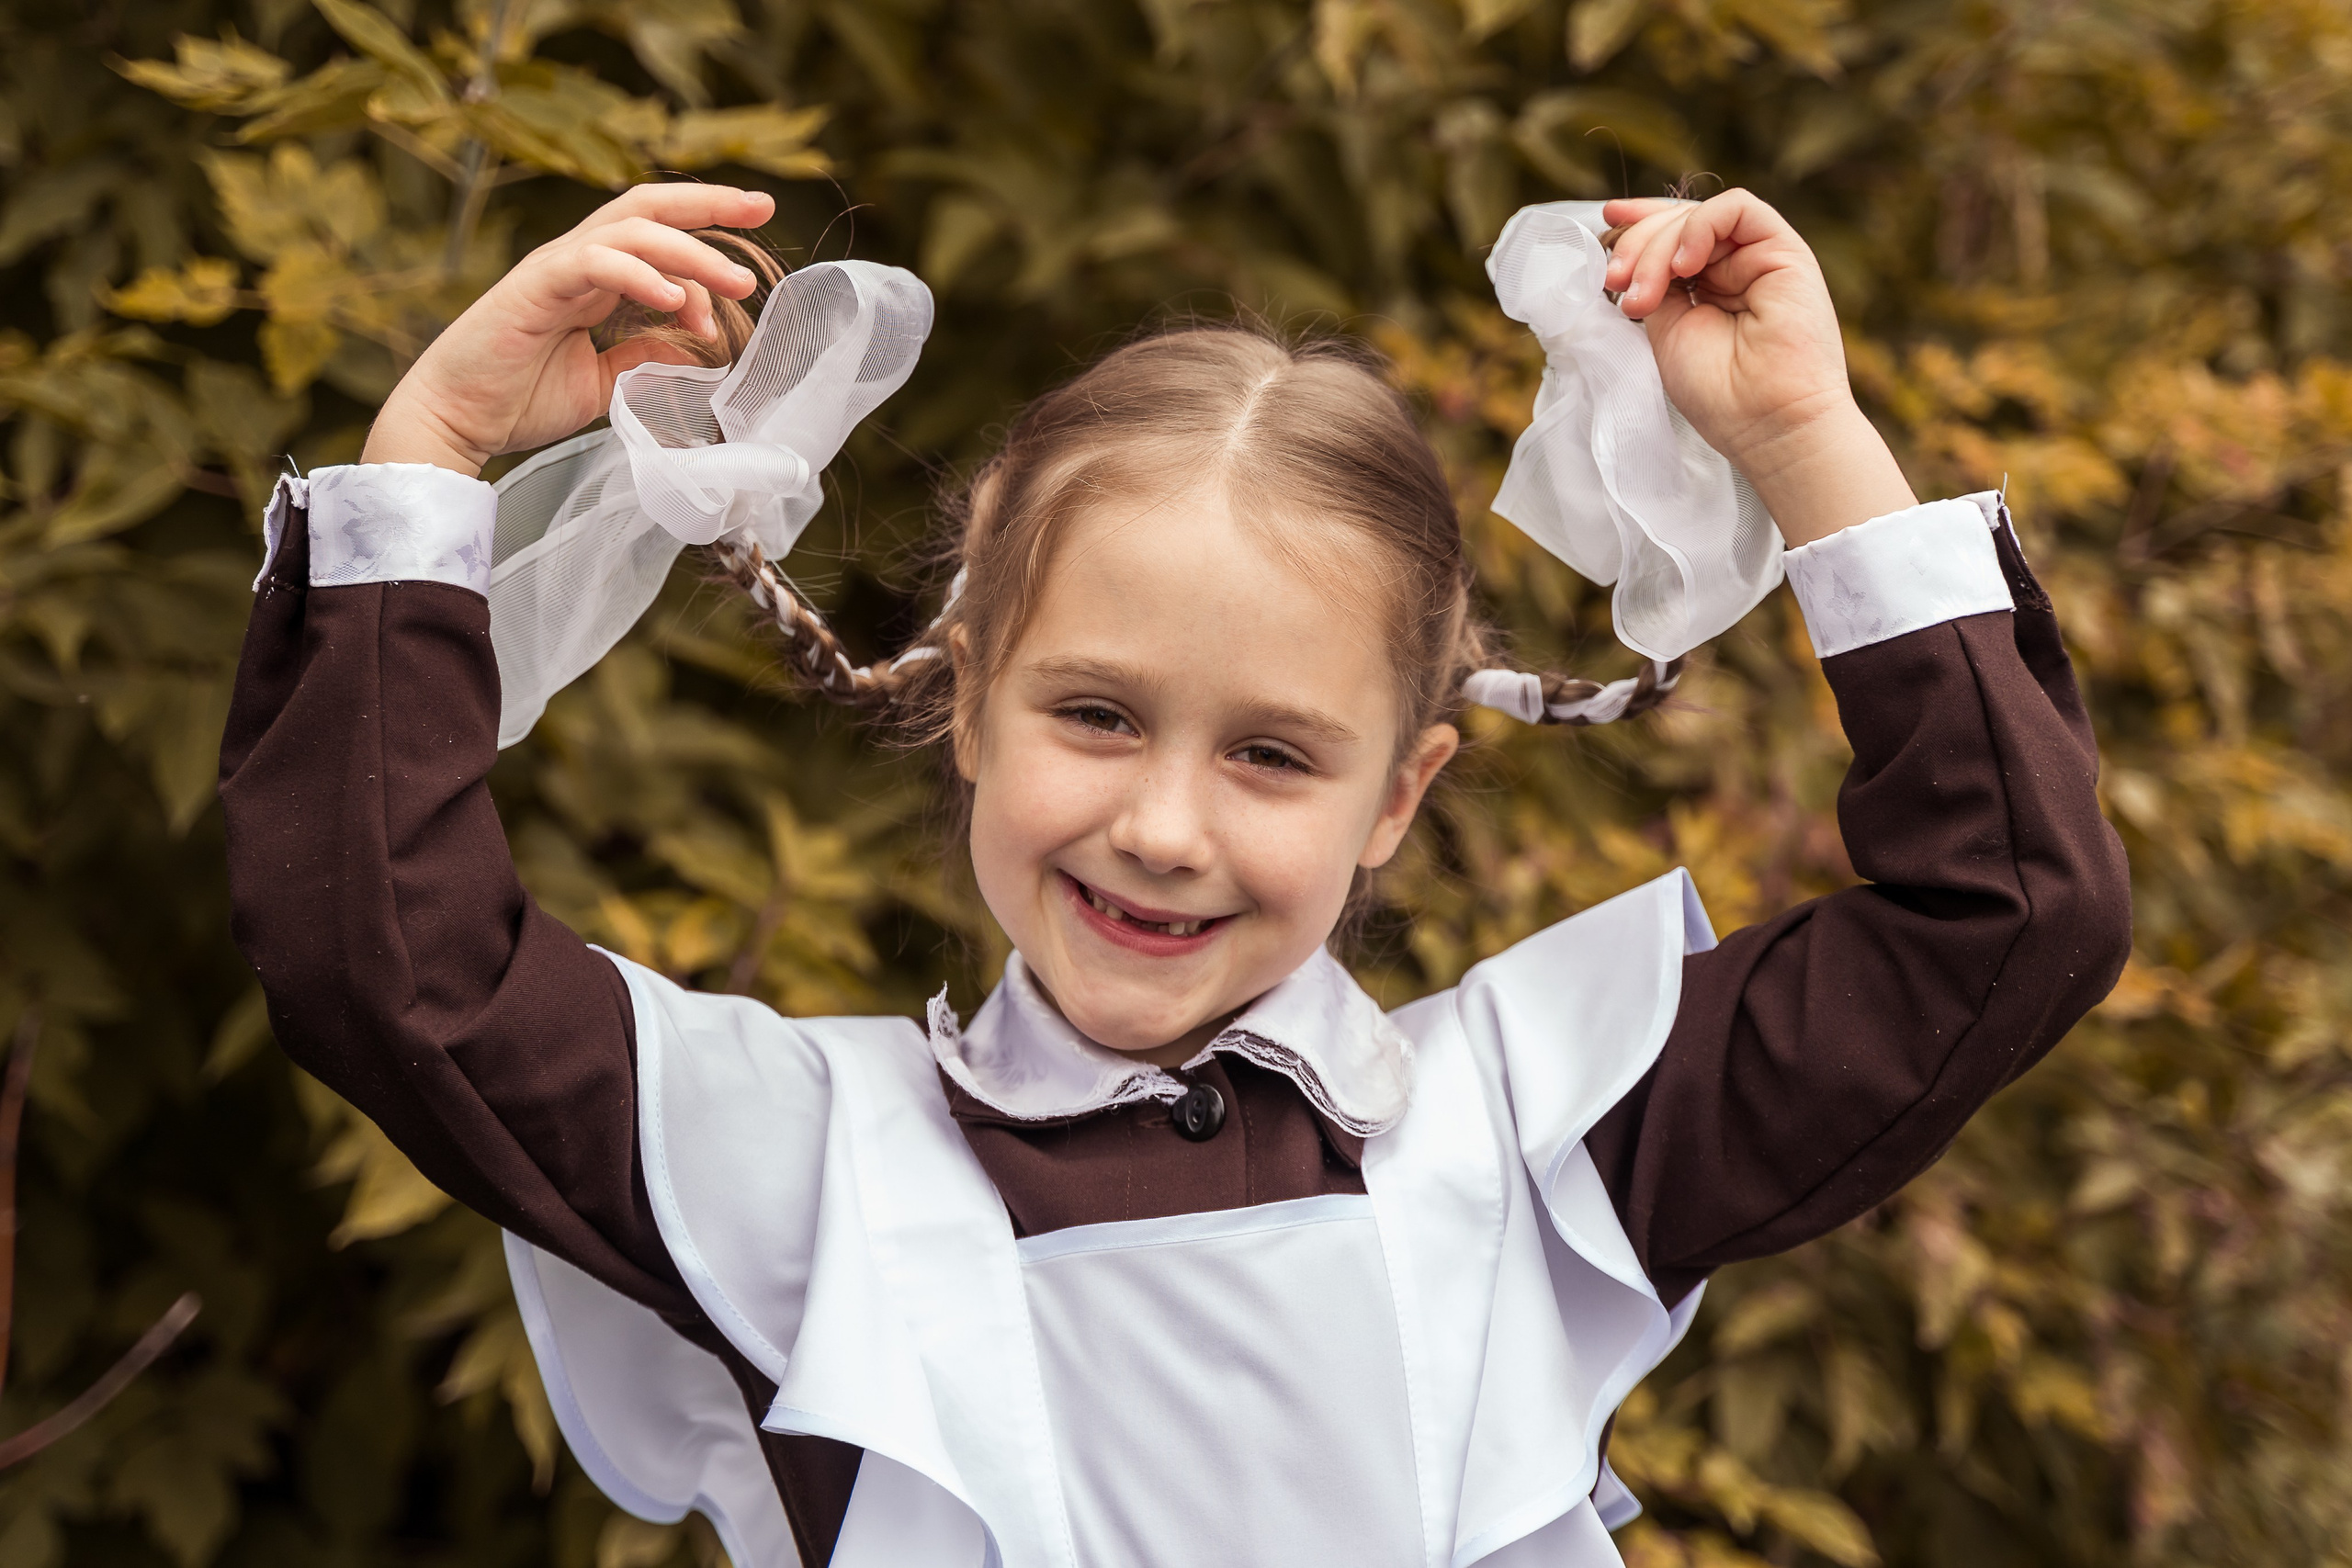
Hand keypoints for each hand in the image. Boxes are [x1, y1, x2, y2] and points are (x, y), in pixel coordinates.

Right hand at [362, 184, 777, 475]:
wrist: (456, 420)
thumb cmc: (517, 399)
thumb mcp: (602, 379)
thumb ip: (643, 355)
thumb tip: (694, 347)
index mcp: (593, 279)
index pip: (657, 237)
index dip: (706, 241)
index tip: (753, 259)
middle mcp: (576, 263)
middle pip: (648, 210)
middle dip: (708, 204)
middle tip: (763, 207)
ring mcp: (555, 269)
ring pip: (631, 233)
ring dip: (691, 253)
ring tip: (737, 281)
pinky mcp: (534, 287)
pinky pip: (595, 263)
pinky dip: (640, 274)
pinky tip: (675, 297)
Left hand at [1601, 190, 1914, 544]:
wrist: (1769, 423)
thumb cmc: (1720, 396)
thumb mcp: (1665, 333)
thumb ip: (1653, 288)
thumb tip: (1628, 256)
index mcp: (1709, 287)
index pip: (1672, 237)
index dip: (1639, 224)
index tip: (1606, 223)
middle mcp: (1736, 268)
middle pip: (1679, 223)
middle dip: (1637, 244)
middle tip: (1615, 283)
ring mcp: (1760, 258)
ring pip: (1700, 217)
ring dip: (1658, 246)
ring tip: (1643, 294)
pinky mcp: (1785, 251)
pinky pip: (1738, 209)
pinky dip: (1699, 227)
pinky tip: (1684, 265)